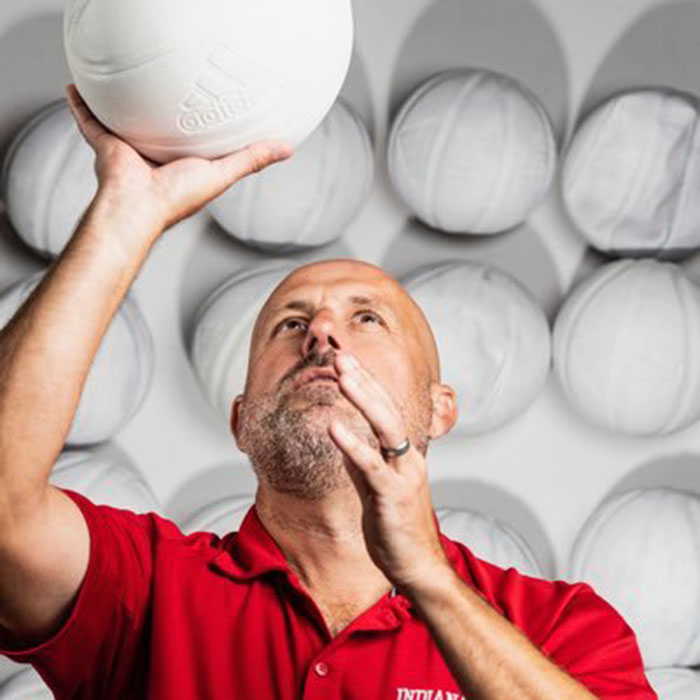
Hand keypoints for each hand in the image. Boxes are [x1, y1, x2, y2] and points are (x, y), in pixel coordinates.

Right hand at [65, 84, 292, 233]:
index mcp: (181, 165)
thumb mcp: (222, 173)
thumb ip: (252, 159)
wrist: (136, 207)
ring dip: (125, 108)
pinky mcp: (107, 146)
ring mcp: (130, 150)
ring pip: (127, 122)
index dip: (204, 130)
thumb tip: (287, 148)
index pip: (195, 143)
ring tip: (126, 88)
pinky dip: (83, 106)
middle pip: (160, 130)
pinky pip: (92, 121)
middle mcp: (155, 158)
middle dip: (164, 116)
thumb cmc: (176, 198)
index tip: (211, 117)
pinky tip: (79, 87)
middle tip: (171, 96)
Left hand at [327, 351, 450, 591]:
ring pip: (386, 427)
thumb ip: (362, 461)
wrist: (417, 567)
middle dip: (364, 379)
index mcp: (404, 455)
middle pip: (386, 409)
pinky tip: (334, 426)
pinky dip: (352, 444)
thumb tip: (344, 437)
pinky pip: (371, 465)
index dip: (366, 384)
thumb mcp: (374, 487)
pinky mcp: (393, 495)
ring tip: (342, 373)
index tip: (346, 361)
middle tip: (342, 354)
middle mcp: (408, 458)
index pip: (384, 410)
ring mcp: (403, 474)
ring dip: (364, 397)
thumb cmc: (396, 528)